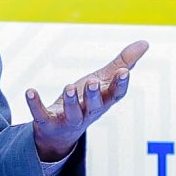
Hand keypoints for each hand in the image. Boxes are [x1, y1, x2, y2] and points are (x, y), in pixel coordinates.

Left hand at [26, 41, 148, 161]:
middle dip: (94, 95)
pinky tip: (30, 91)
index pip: (116, 95)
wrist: (61, 132)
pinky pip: (42, 115)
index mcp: (103, 101)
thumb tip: (145, 43)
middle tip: (92, 82)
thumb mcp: (104, 80)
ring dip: (71, 101)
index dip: (120, 85)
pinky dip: (35, 105)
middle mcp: (88, 112)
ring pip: (73, 113)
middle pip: (95, 106)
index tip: (124, 72)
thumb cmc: (86, 101)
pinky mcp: (48, 123)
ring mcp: (68, 120)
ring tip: (69, 87)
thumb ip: (123, 62)